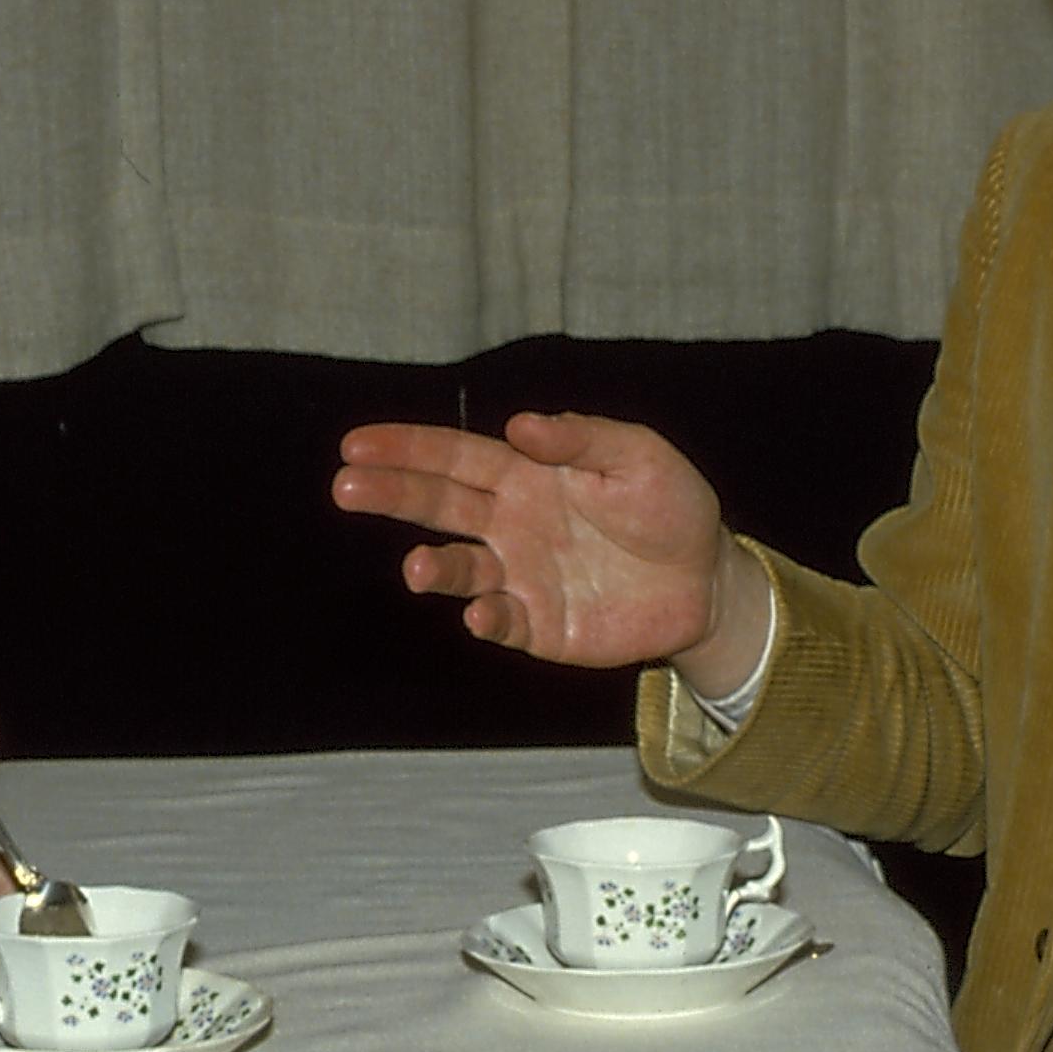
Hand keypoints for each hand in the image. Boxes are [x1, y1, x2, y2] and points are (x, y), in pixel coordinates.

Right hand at [332, 412, 764, 688]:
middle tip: (344, 486)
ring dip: (433, 569)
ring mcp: (521, 577)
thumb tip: (519, 425)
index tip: (357, 444)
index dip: (406, 448)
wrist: (709, 581)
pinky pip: (503, 621)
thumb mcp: (638, 456)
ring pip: (462, 570)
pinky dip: (487, 618)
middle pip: (438, 505)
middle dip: (390, 494)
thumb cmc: (671, 506)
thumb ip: (582, 439)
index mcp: (525, 475)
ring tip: (415, 569)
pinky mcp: (541, 626)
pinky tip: (480, 613)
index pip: (453, 456)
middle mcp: (511, 524)